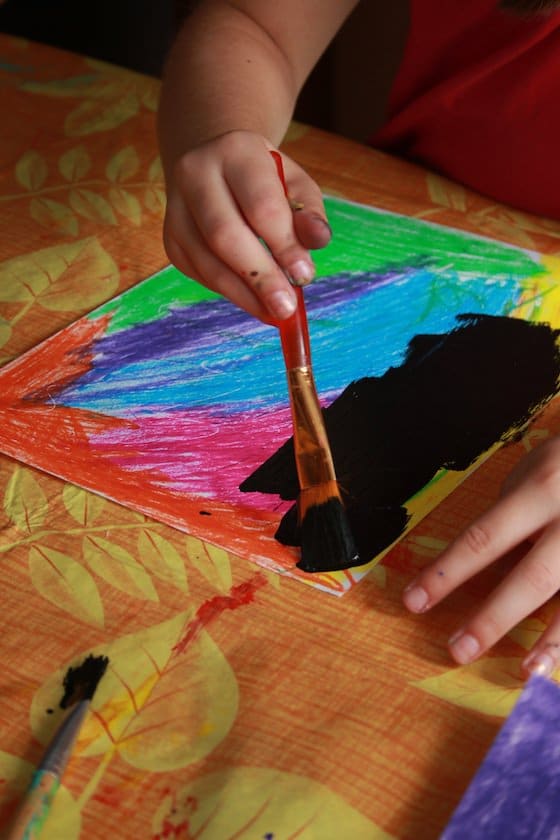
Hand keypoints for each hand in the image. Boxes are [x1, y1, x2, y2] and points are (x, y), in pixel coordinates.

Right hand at [162, 130, 331, 321]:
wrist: (213, 162)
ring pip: (206, 260)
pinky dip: (228, 291)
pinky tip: (253, 301)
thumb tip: (318, 241)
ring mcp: (176, 207)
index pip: (260, 205)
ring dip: (242, 293)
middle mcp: (196, 174)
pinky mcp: (171, 237)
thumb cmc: (263, 178)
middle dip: (259, 277)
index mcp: (236, 152)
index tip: (304, 276)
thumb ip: (308, 212)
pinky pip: (198, 272)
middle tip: (286, 308)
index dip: (283, 245)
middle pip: (225, 235)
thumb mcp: (295, 183)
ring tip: (273, 313)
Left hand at [403, 437, 559, 676]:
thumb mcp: (535, 470)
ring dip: (553, 641)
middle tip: (458, 651)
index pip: (484, 538)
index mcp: (540, 490)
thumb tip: (485, 561)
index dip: (447, 573)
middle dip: (493, 618)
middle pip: (532, 578)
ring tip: (527, 672)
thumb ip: (513, 514)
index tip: (414, 601)